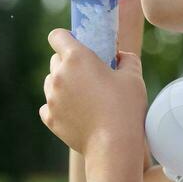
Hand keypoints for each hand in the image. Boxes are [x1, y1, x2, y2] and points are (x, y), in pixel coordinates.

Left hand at [40, 29, 146, 159]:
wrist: (113, 145)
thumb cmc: (125, 107)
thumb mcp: (133, 76)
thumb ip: (126, 59)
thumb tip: (120, 57)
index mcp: (76, 58)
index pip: (57, 36)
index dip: (67, 38)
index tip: (78, 45)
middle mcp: (58, 75)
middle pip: (55, 60)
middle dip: (68, 62)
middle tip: (88, 74)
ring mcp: (51, 98)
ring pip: (50, 82)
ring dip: (62, 84)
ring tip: (83, 96)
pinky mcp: (49, 118)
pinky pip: (48, 105)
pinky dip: (59, 106)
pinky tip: (76, 112)